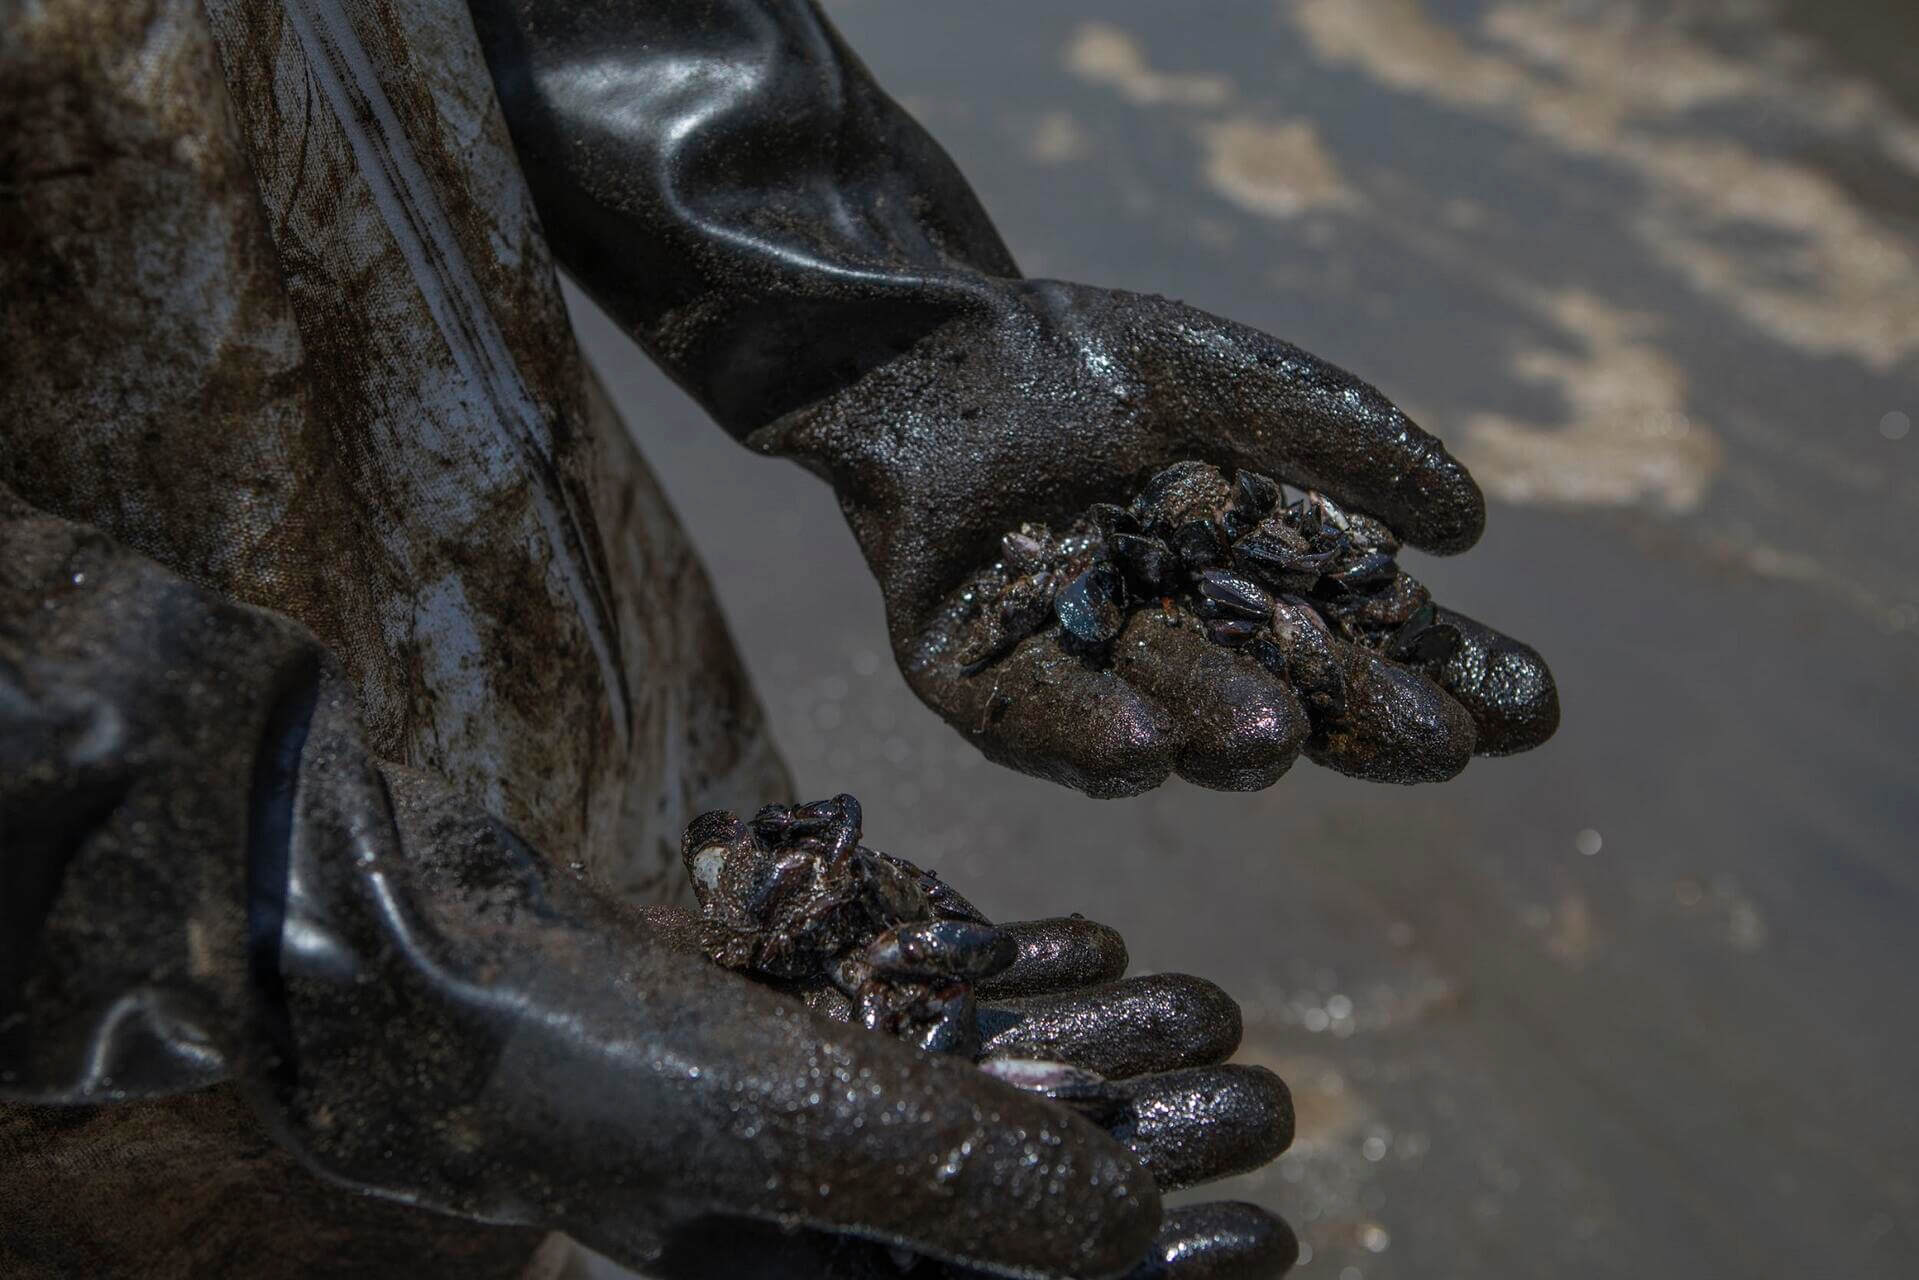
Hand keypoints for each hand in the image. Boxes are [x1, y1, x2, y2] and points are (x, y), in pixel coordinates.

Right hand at [0, 494, 1275, 1278]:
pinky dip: (997, 978)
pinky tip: (1089, 948)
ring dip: (1092, 1049)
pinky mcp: (765, 1013)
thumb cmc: (572, 1062)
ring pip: (977, 1083)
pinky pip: (910, 1002)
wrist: (409, 940)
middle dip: (1147, 1142)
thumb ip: (957, 1177)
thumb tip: (1130, 1231)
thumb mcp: (782, 1132)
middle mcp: (802, 1213)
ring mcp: (783, 1107)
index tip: (1274, 1236)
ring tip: (1214, 1004)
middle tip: (1271, 1094)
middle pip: (1019, 1189)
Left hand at [758, 280, 1557, 796]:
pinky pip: (1029, 722)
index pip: (1364, 638)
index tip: (1528, 708)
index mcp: (1247, 579)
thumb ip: (1340, 441)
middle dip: (1357, 719)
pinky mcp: (976, 679)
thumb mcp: (1230, 385)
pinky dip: (1081, 737)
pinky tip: (1142, 751)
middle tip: (1437, 741)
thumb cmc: (1085, 361)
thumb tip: (1471, 526)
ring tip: (1275, 737)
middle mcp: (1178, 636)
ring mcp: (1077, 665)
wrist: (926, 341)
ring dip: (1221, 729)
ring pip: (1163, 714)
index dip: (1443, 673)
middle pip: (1282, 693)